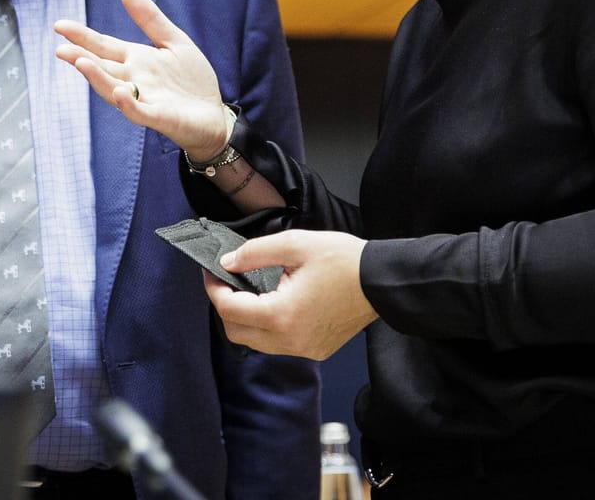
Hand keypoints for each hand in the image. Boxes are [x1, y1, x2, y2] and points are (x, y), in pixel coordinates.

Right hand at [54, 0, 230, 161]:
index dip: (82, 36)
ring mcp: (144, 99)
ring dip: (97, 78)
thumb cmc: (191, 80)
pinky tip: (120, 92)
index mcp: (135, 60)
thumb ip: (150, 19)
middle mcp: (133, 79)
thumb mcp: (174, 41)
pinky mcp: (159, 117)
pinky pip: (139, 111)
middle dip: (81, 58)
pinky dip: (129, 103)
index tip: (59, 26)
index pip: (103, 46)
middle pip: (102, 67)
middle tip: (61, 49)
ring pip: (113, 89)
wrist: (213, 115)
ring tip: (81, 63)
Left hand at [204, 230, 376, 360]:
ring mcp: (304, 349)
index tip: (211, 270)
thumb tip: (227, 263)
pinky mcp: (316, 350)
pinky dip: (267, 326)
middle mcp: (289, 340)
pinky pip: (278, 344)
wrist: (383, 282)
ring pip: (256, 342)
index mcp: (281, 315)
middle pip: (236, 332)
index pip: (229, 309)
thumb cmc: (343, 260)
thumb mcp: (295, 244)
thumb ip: (254, 253)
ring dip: (245, 318)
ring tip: (249, 289)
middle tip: (226, 280)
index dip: (214, 288)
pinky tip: (273, 302)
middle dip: (225, 306)